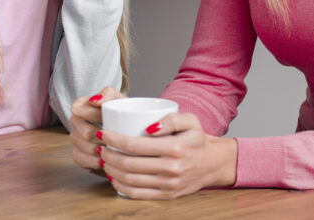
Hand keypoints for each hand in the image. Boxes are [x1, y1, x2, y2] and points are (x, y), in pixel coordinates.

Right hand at [69, 86, 125, 174]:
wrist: (130, 135)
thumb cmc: (123, 115)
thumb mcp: (119, 100)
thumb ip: (107, 94)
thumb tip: (94, 100)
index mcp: (82, 106)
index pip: (77, 109)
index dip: (90, 114)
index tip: (104, 118)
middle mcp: (76, 122)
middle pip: (83, 131)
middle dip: (100, 136)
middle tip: (115, 138)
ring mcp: (76, 139)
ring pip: (83, 146)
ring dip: (100, 150)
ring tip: (113, 150)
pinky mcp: (78, 155)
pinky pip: (81, 159)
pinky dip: (94, 161)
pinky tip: (105, 160)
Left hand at [97, 112, 236, 198]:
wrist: (214, 163)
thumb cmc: (197, 139)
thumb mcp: (190, 120)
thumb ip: (170, 119)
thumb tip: (148, 127)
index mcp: (174, 148)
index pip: (134, 145)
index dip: (113, 139)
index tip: (102, 133)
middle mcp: (171, 168)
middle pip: (129, 164)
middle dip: (108, 155)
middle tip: (99, 147)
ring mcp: (169, 184)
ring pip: (130, 180)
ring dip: (111, 170)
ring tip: (103, 160)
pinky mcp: (167, 195)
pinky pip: (139, 194)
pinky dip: (121, 187)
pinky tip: (113, 177)